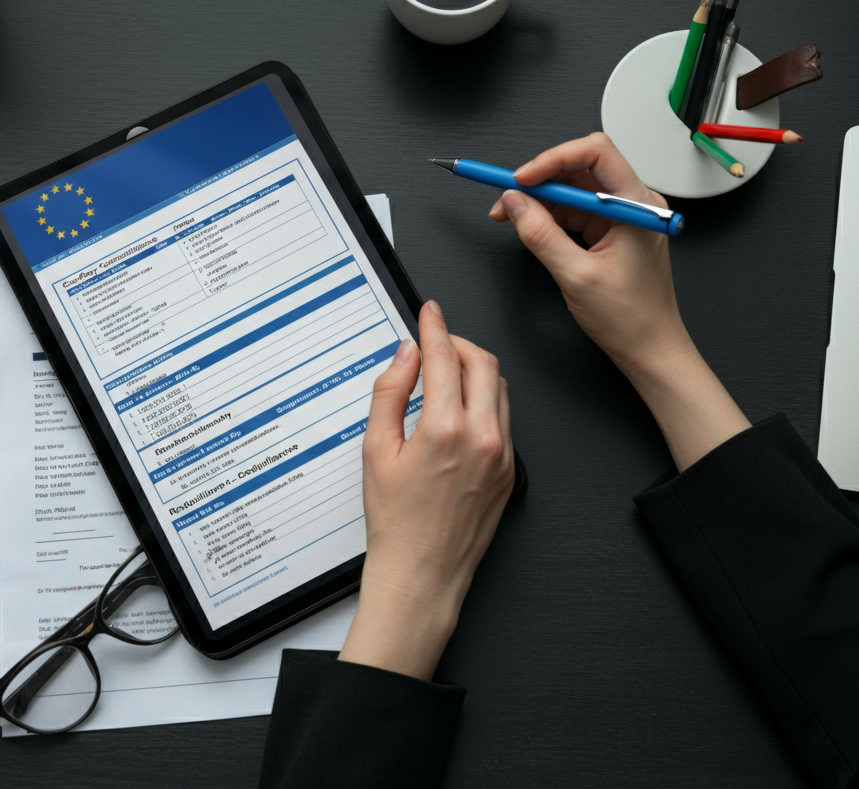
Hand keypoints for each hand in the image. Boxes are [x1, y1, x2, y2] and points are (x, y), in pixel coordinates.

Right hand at [338, 301, 514, 680]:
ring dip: (476, 370)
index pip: (444, 357)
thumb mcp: (375, 449)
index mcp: (445, 429)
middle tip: (436, 341)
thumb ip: (390, 392)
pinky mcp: (511, 471)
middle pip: (483, 363)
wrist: (422, 573)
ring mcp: (502, 454)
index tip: (429, 313)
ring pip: (500, 388)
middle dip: (459, 342)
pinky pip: (505, 418)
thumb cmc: (395, 522)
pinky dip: (486, 400)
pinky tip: (461, 410)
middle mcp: (482, 438)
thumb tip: (405, 355)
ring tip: (446, 375)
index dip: (434, 327)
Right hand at [488, 131, 686, 372]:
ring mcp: (622, 216)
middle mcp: (633, 203)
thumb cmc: (630, 318)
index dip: (553, 158)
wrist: (650, 348)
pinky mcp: (611, 230)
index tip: (521, 178)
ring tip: (509, 215)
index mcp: (636, 205)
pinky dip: (548, 214)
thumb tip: (514, 202)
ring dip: (539, 198)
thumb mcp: (575, 276)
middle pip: (581, 167)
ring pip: (573, 188)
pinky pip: (575, 209)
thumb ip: (541, 235)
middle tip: (507, 197)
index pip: (596, 153)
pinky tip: (530, 225)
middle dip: (540, 178)